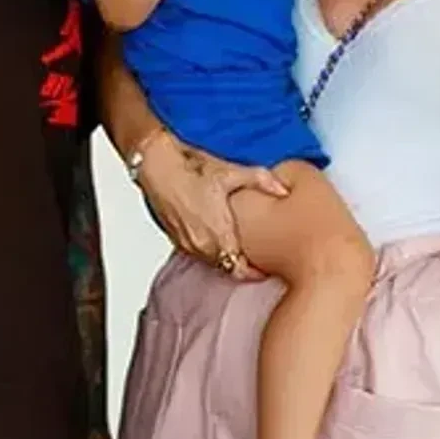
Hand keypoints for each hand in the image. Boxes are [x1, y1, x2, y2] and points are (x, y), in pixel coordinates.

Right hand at [135, 131, 286, 281]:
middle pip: (227, 269)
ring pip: (212, 262)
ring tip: (239, 249)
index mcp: (218, 234)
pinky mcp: (176, 238)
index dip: (255, 273)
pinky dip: (209, 250)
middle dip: (242, 267)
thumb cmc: (189, 169)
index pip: (239, 270)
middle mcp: (201, 244)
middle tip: (258, 260)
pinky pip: (197, 253)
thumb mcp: (230, 172)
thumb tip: (283, 189)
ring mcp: (186, 243)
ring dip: (225, 259)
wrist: (156, 165)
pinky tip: (215, 237)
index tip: (266, 267)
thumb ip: (261, 181)